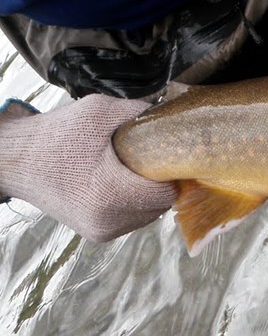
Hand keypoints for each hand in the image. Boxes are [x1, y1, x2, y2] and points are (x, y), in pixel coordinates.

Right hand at [0, 94, 174, 240]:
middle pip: (162, 204)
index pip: (168, 191)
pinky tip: (120, 183)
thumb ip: (141, 113)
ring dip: (149, 193)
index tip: (166, 153)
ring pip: (150, 214)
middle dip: (160, 181)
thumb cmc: (57, 134)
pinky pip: (134, 219)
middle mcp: (108, 220)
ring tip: (131, 170)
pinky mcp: (97, 234)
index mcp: (110, 193)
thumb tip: (172, 117)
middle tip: (148, 158)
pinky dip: (135, 202)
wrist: (15, 160)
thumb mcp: (100, 112)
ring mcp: (102, 231)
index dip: (172, 170)